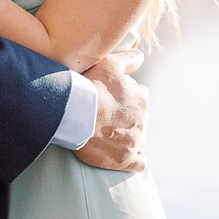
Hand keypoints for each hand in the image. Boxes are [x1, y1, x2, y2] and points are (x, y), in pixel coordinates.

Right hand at [73, 50, 147, 173]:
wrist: (76, 114)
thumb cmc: (91, 87)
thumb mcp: (110, 64)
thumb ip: (128, 59)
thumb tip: (141, 56)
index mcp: (141, 97)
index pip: (139, 96)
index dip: (123, 96)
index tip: (109, 97)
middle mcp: (142, 119)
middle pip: (138, 118)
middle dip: (127, 117)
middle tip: (106, 116)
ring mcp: (135, 140)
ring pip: (138, 138)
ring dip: (129, 136)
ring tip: (110, 135)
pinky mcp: (126, 158)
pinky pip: (138, 162)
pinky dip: (135, 160)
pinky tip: (127, 157)